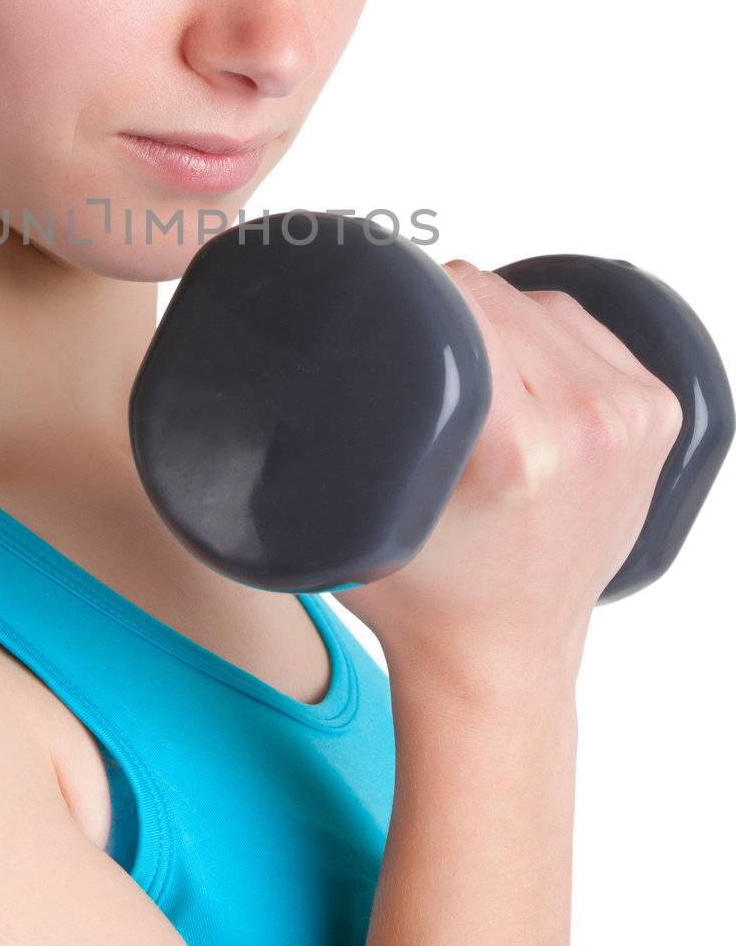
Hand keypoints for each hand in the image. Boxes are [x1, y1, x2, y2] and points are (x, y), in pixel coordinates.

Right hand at [333, 260, 683, 688]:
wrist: (501, 659)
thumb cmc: (421, 596)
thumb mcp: (352, 515)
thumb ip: (322, 433)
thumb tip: (288, 339)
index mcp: (519, 446)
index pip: (458, 298)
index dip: (409, 286)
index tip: (377, 302)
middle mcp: (590, 425)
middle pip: (499, 294)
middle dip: (446, 304)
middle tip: (410, 346)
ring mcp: (633, 418)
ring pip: (543, 302)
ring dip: (498, 315)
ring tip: (462, 364)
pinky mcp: (657, 415)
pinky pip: (585, 329)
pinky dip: (547, 332)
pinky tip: (517, 362)